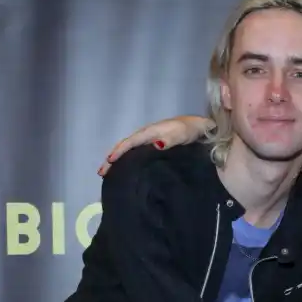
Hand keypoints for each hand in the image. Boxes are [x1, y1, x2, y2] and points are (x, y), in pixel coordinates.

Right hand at [98, 115, 213, 175]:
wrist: (200, 128)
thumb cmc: (190, 130)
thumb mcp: (181, 133)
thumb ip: (170, 139)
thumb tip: (156, 145)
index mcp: (150, 132)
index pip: (130, 142)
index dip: (119, 152)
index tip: (109, 163)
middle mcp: (146, 136)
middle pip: (125, 146)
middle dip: (113, 158)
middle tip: (101, 173)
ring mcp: (150, 141)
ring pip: (130, 150)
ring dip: (119, 160)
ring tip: (110, 173)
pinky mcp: (155, 146)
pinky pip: (137, 153)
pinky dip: (129, 160)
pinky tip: (127, 169)